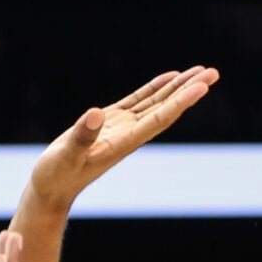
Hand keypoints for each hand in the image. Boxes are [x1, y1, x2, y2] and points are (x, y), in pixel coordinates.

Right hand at [27, 67, 216, 208]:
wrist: (49, 190)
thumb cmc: (56, 177)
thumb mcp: (65, 157)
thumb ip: (81, 138)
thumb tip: (95, 113)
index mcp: (123, 143)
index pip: (158, 119)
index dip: (181, 102)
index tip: (202, 86)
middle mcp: (128, 135)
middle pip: (165, 109)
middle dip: (189, 90)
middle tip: (212, 72)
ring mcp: (120, 128)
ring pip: (155, 103)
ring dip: (178, 87)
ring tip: (201, 70)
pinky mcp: (109, 123)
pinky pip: (138, 102)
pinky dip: (154, 89)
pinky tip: (170, 77)